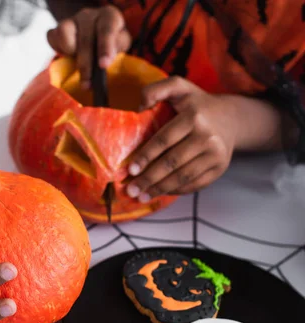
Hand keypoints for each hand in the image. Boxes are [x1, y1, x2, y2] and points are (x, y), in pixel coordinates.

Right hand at [46, 5, 130, 87]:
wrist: (96, 37)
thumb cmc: (111, 42)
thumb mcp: (120, 44)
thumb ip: (117, 48)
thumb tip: (107, 59)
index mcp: (108, 16)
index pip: (107, 30)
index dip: (105, 48)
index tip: (103, 65)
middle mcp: (89, 15)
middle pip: (85, 40)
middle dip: (86, 64)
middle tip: (87, 84)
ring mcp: (71, 20)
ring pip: (65, 35)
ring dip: (70, 53)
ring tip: (77, 60)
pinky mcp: (57, 28)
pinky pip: (52, 38)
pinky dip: (58, 49)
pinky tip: (68, 54)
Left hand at [125, 77, 236, 199]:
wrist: (231, 118)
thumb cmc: (196, 104)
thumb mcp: (178, 87)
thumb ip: (156, 90)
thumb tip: (138, 108)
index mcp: (194, 117)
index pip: (164, 140)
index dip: (145, 156)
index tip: (130, 170)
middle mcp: (207, 137)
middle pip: (172, 162)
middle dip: (148, 178)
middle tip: (130, 189)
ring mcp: (216, 155)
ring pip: (182, 177)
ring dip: (159, 189)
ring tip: (141, 196)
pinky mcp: (219, 168)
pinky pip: (194, 184)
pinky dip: (175, 191)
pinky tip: (160, 193)